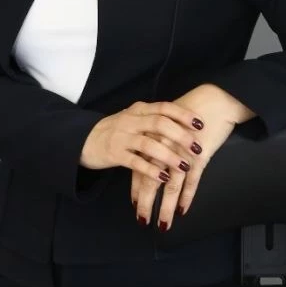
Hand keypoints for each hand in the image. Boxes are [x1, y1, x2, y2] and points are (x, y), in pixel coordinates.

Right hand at [80, 100, 204, 185]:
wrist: (85, 139)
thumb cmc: (117, 130)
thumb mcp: (135, 119)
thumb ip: (154, 120)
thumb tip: (185, 125)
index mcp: (139, 110)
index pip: (164, 108)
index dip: (183, 115)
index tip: (201, 124)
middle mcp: (131, 120)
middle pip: (159, 124)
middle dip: (181, 136)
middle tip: (197, 147)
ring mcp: (122, 137)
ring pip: (149, 144)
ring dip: (169, 155)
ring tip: (184, 166)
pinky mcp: (115, 154)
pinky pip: (135, 162)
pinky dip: (151, 170)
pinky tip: (164, 178)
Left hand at [131, 85, 253, 231]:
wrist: (214, 101)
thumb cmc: (190, 111)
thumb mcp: (168, 124)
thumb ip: (156, 140)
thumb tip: (147, 159)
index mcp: (153, 137)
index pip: (139, 167)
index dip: (136, 188)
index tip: (134, 205)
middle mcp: (164, 146)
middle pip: (150, 180)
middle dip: (146, 203)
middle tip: (143, 221)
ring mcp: (181, 152)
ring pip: (170, 186)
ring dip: (165, 207)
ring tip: (163, 224)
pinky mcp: (199, 157)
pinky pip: (191, 182)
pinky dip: (186, 197)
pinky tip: (182, 211)